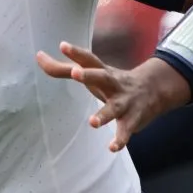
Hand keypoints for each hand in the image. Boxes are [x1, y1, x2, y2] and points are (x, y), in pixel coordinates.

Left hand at [36, 42, 188, 151]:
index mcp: (102, 71)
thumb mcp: (91, 73)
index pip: (88, 59)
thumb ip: (62, 68)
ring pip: (115, 108)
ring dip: (104, 114)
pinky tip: (112, 147)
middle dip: (89, 75)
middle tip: (75, 73)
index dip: (76, 52)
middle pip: (102, 77)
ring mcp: (124, 102)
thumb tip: (38, 56)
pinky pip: (126, 130)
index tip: (63, 45)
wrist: (155, 90)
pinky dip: (120, 139)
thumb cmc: (112, 81)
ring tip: (93, 122)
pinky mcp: (132, 120)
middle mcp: (113, 84)